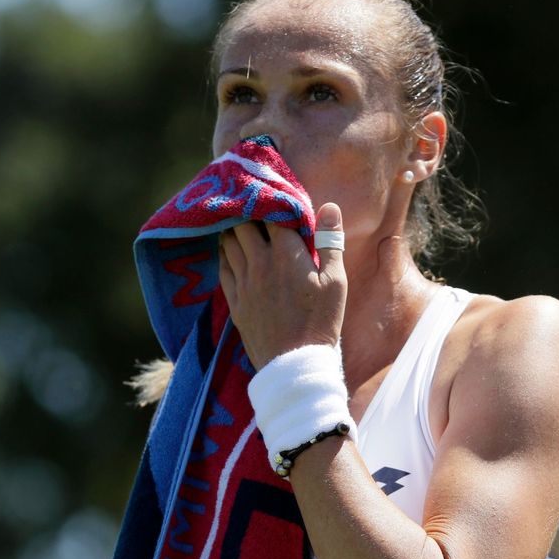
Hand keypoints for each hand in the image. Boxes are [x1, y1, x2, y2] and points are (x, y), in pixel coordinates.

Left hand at [218, 203, 346, 369]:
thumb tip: (329, 207)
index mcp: (287, 254)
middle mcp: (260, 262)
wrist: (295, 364)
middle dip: (247, 210)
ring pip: (228, 242)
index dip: (273, 199)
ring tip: (239, 222)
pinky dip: (225, 253)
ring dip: (233, 229)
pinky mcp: (235, 300)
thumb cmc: (321, 322)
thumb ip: (331, 241)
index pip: (272, 212)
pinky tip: (229, 250)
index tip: (275, 194)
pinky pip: (223, 267)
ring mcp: (244, 282)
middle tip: (253, 204)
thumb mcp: (336, 281)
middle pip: (243, 223)